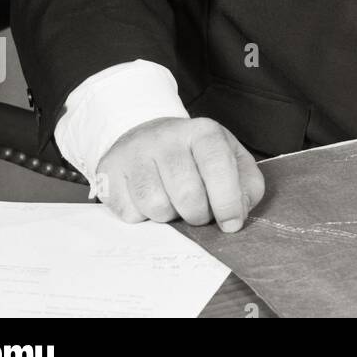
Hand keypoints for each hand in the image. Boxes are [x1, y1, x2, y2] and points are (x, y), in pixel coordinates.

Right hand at [92, 116, 265, 231]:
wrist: (147, 137)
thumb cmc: (195, 157)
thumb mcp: (230, 160)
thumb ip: (247, 186)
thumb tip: (238, 215)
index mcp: (203, 132)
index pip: (218, 166)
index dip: (227, 201)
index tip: (231, 224)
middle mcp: (167, 137)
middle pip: (187, 194)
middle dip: (198, 215)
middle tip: (199, 213)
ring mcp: (135, 153)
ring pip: (156, 206)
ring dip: (170, 217)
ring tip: (173, 204)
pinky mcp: (110, 171)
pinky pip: (129, 213)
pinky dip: (143, 218)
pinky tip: (149, 203)